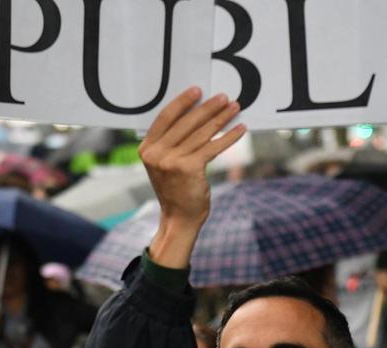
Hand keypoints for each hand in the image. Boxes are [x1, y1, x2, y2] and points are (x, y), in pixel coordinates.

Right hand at [141, 88, 244, 268]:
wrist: (179, 218)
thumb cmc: (176, 189)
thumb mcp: (164, 164)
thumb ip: (171, 143)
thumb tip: (197, 115)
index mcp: (147, 149)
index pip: (165, 117)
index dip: (183, 102)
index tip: (198, 90)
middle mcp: (156, 154)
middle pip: (186, 123)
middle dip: (208, 108)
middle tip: (224, 97)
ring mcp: (171, 161)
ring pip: (202, 133)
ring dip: (221, 119)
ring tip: (235, 108)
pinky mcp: (189, 168)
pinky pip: (213, 147)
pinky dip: (228, 137)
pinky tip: (240, 129)